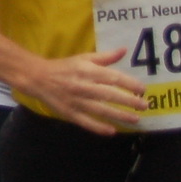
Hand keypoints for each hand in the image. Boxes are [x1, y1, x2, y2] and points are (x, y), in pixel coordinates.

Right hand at [25, 51, 147, 135]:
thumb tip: (124, 50)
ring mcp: (76, 100)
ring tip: (135, 119)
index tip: (142, 89)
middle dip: (129, 101)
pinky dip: (98, 127)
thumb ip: (105, 57)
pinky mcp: (69, 112)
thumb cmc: (64, 67)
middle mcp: (83, 85)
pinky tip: (111, 131)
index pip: (112, 77)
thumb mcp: (83, 58)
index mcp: (87, 70)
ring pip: (100, 110)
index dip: (129, 83)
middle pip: (109, 94)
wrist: (37, 77)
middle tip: (144, 105)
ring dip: (119, 115)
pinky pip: (85, 121)